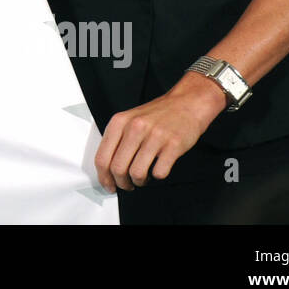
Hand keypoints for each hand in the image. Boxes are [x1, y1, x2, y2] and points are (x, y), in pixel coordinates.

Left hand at [94, 72, 227, 191]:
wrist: (186, 103)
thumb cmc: (157, 114)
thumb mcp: (129, 119)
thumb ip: (117, 140)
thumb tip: (107, 169)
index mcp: (119, 122)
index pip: (102, 157)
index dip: (103, 177)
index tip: (108, 185)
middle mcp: (134, 128)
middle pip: (117, 169)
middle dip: (121, 183)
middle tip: (127, 185)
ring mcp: (154, 136)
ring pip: (137, 173)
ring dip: (139, 181)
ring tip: (143, 177)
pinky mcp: (173, 145)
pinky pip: (159, 172)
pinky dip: (157, 176)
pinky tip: (158, 168)